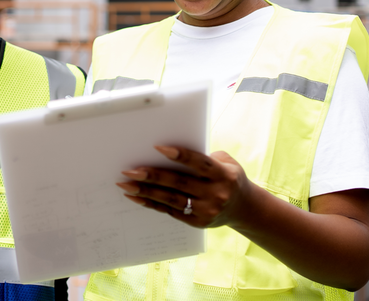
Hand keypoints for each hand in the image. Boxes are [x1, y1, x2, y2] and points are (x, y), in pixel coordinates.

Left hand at [115, 146, 250, 228]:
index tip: (157, 147)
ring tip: (126, 184)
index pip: (199, 163)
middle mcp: (216, 194)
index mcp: (224, 174)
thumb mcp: (226, 163)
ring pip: (171, 199)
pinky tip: (136, 196)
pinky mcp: (197, 222)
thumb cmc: (227, 176)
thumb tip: (170, 152)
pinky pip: (170, 211)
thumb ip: (204, 157)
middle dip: (152, 176)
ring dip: (146, 191)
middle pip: (179, 183)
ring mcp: (206, 210)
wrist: (243, 208)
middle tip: (130, 170)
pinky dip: (151, 203)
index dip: (179, 155)